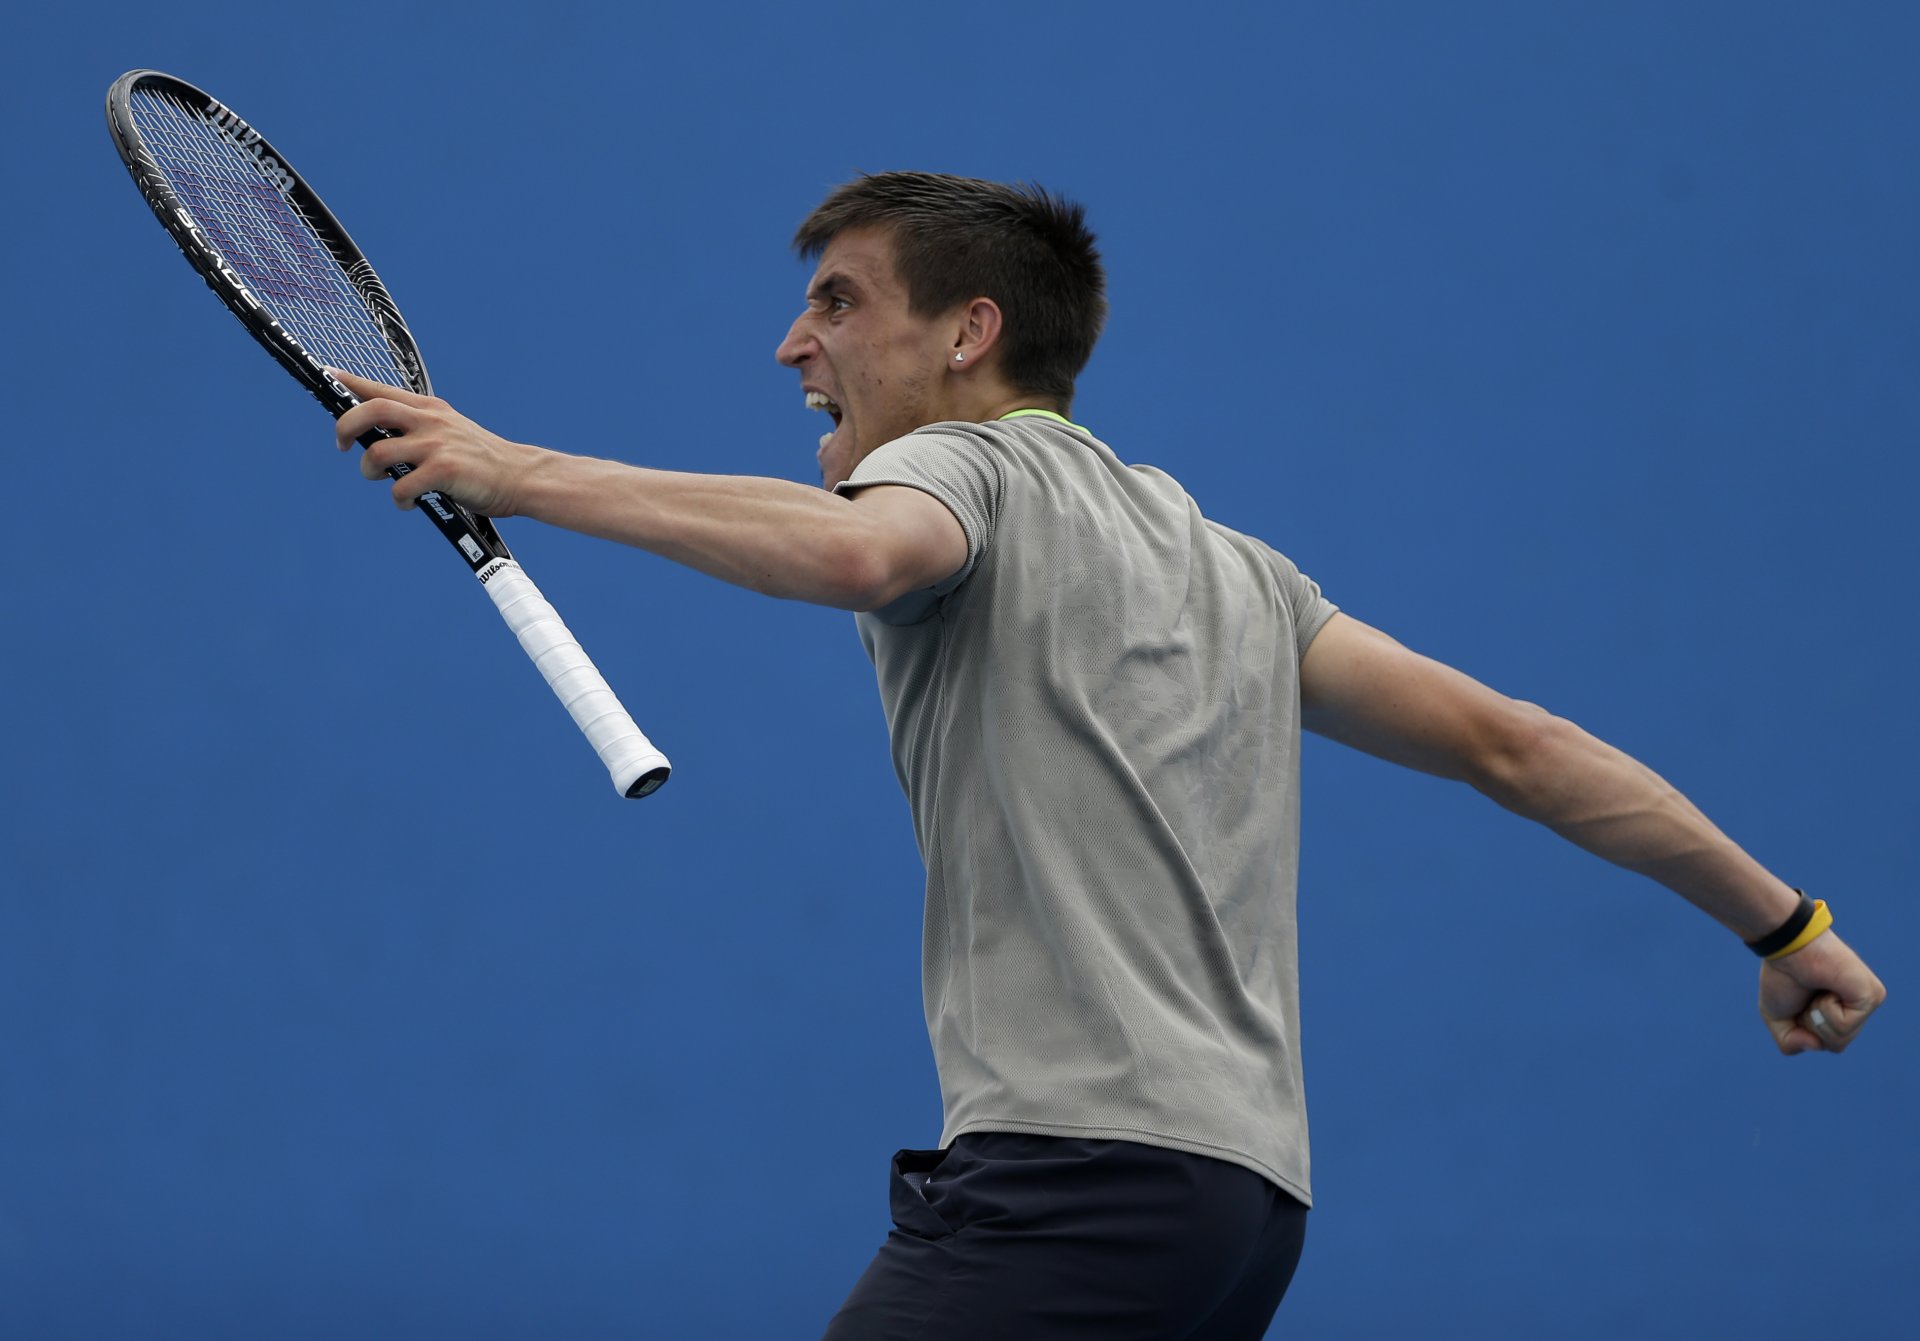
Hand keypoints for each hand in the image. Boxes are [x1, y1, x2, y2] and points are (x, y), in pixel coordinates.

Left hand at [329, 368, 545, 516]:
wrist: (520, 476)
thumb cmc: (481, 460)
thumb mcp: (451, 431)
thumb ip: (420, 427)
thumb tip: (377, 437)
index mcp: (430, 409)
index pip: (382, 389)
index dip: (350, 382)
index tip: (328, 375)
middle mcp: (430, 421)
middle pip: (371, 411)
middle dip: (346, 427)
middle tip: (342, 446)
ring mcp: (436, 445)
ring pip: (378, 454)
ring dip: (371, 472)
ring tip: (384, 481)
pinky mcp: (444, 471)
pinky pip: (401, 487)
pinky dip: (399, 500)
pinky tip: (409, 503)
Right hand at [1758, 929, 1885, 1054]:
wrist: (1787, 947)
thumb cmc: (1783, 976)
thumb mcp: (1778, 1018)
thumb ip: (1790, 1043)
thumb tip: (1816, 1045)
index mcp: (1843, 1012)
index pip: (1829, 1043)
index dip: (1805, 1029)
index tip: (1800, 1000)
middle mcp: (1859, 1008)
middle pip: (1836, 1045)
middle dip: (1811, 1025)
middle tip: (1808, 996)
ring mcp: (1869, 1002)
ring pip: (1840, 1039)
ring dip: (1816, 1017)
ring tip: (1818, 990)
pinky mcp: (1872, 996)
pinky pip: (1844, 1025)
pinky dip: (1826, 1009)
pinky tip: (1827, 988)